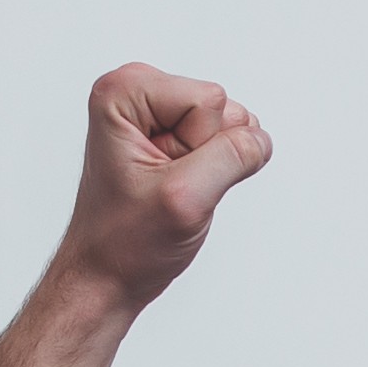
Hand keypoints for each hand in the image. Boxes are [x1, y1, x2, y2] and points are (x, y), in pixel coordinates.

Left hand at [45, 62, 271, 309]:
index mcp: (124, 92)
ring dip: (210, 166)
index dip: (198, 147)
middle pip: (219, 107)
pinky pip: (224, 139)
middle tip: (169, 186)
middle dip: (206, 154)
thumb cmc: (124, 242)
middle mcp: (137, 92)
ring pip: (227, 124)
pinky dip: (212, 171)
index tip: (163, 177)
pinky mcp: (174, 133)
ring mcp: (157, 112)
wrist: (107, 275)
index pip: (210, 99)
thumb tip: (260, 139)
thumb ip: (230, 158)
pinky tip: (180, 187)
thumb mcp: (184, 198)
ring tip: (171, 189)